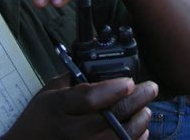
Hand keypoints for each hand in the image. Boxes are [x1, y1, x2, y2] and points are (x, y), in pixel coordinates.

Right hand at [3, 77, 157, 139]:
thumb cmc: (37, 120)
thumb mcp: (48, 92)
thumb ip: (73, 78)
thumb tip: (97, 57)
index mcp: (59, 108)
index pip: (90, 98)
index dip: (113, 89)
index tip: (130, 80)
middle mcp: (71, 131)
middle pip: (112, 117)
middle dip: (137, 100)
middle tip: (151, 88)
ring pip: (120, 138)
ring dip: (139, 122)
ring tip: (146, 110)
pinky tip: (140, 131)